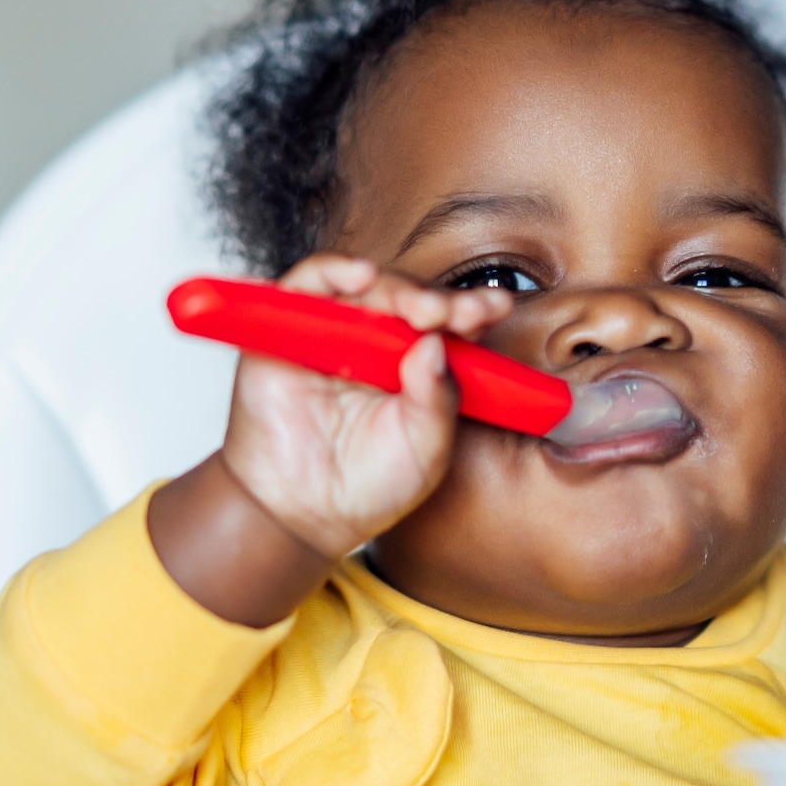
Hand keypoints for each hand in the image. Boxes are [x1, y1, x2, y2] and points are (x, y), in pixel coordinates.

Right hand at [221, 254, 513, 557]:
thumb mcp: (426, 449)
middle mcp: (380, 342)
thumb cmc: (370, 485)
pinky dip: (334, 270)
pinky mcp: (288, 327)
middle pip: (413, 299)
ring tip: (423, 309)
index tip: (497, 307)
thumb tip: (435, 344)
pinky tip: (361, 276)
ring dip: (399, 287)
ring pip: (368, 286)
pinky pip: (309, 282)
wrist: (303, 514)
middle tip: (459, 315)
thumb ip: (438, 400)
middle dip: (441, 301)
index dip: (473, 310)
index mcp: (421, 366)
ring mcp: (335, 331)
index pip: (452, 324)